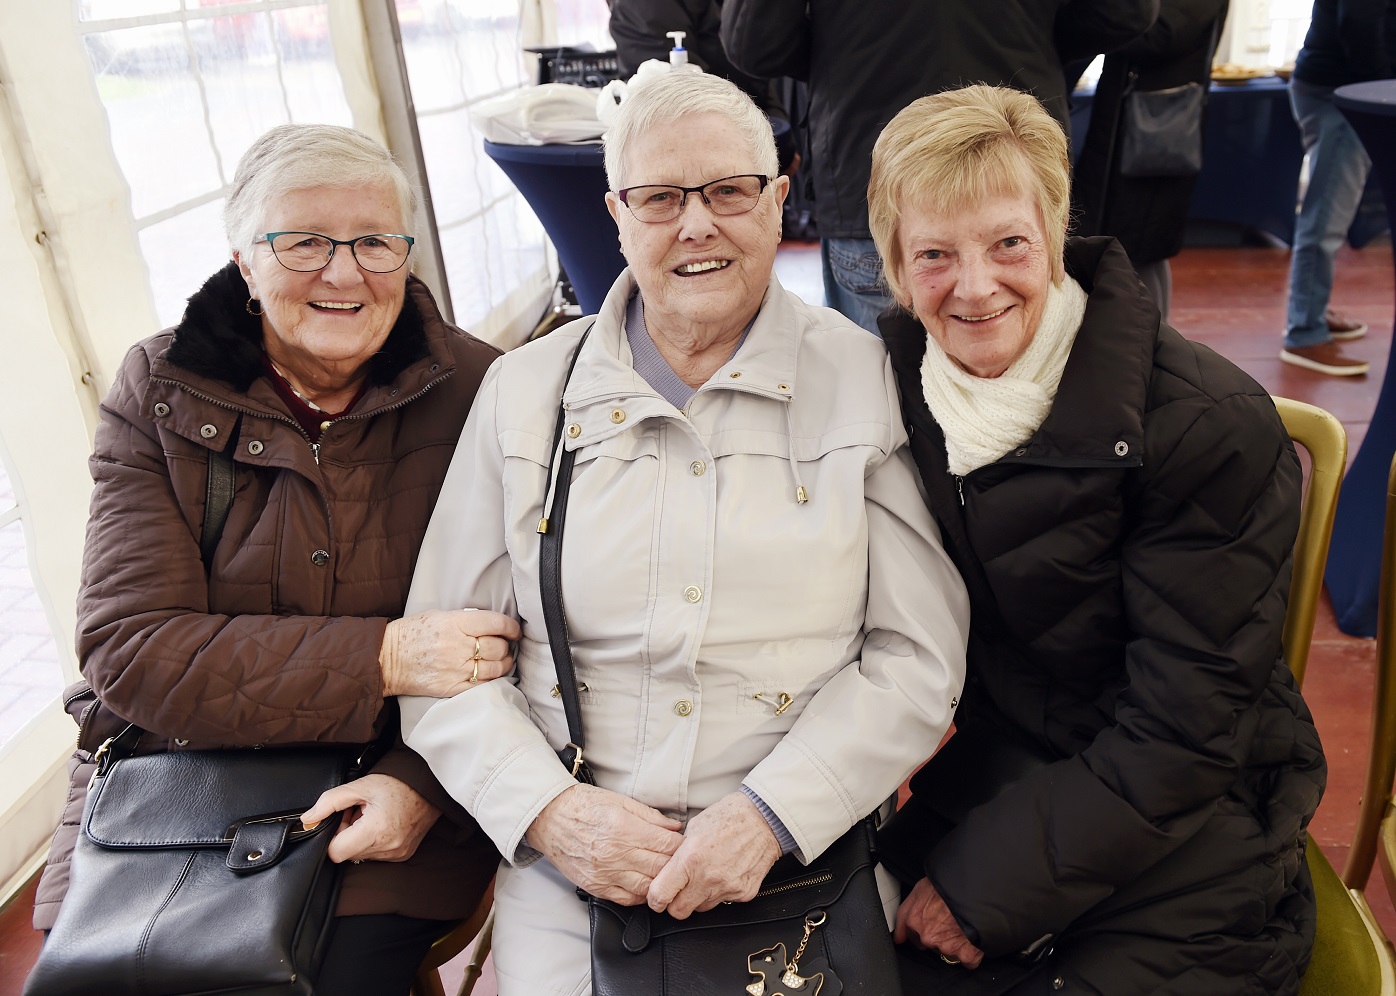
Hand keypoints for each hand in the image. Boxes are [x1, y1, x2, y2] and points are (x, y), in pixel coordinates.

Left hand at [301, 773, 440, 863]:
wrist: (428, 786)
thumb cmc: (396, 784)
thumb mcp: (359, 786)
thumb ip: (329, 802)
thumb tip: (307, 819)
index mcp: (375, 830)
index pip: (336, 852)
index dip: (333, 836)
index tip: (343, 819)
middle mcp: (388, 847)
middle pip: (348, 854)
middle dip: (347, 835)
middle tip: (358, 813)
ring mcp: (397, 854)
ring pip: (361, 855)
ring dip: (360, 839)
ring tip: (372, 817)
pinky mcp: (402, 855)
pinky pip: (376, 855)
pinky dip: (373, 841)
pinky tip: (382, 824)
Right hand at [380, 609, 521, 696]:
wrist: (386, 659)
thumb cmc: (411, 634)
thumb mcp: (438, 615)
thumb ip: (464, 619)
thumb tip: (490, 625)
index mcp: (454, 623)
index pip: (495, 623)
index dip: (511, 627)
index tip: (514, 631)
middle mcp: (457, 646)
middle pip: (498, 647)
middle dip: (506, 646)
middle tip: (505, 646)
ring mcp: (455, 669)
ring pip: (495, 668)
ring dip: (504, 664)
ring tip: (503, 661)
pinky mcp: (451, 688)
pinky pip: (481, 685)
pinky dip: (491, 680)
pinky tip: (491, 675)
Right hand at [527, 784, 684, 904]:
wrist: (550, 818)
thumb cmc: (584, 806)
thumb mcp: (620, 801)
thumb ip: (650, 816)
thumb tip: (674, 828)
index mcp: (625, 829)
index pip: (666, 846)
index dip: (681, 847)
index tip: (686, 846)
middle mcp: (616, 854)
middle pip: (660, 868)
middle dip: (675, 865)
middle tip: (682, 861)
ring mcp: (606, 873)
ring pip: (647, 887)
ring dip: (660, 882)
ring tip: (666, 875)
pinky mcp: (596, 886)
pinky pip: (627, 899)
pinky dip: (641, 895)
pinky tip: (646, 886)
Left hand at [647, 792, 780, 918]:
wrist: (765, 819)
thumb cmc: (729, 816)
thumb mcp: (694, 827)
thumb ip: (679, 853)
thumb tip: (668, 868)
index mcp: (690, 859)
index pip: (660, 895)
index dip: (655, 899)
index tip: (657, 897)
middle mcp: (707, 878)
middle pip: (679, 912)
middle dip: (675, 904)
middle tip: (680, 890)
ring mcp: (727, 888)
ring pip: (702, 908)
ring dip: (699, 897)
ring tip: (708, 875)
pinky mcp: (744, 893)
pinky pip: (724, 902)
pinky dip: (721, 892)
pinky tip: (725, 873)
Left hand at [894, 877, 983, 967]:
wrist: (972, 889)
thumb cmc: (947, 884)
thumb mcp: (921, 888)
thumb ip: (909, 910)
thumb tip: (900, 934)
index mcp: (913, 920)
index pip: (908, 935)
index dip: (916, 933)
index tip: (919, 935)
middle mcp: (927, 937)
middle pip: (929, 944)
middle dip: (937, 937)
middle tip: (949, 922)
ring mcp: (946, 947)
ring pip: (948, 952)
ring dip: (955, 944)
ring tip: (963, 926)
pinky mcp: (965, 954)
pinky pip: (968, 961)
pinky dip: (972, 953)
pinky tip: (974, 940)